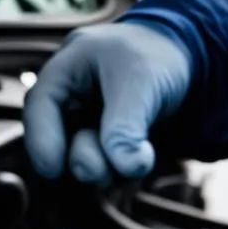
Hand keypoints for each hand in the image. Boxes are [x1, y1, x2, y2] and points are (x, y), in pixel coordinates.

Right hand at [23, 0, 227, 184]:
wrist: (188, 62)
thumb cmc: (157, 57)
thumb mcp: (141, 84)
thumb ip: (126, 127)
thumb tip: (124, 168)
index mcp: (68, 67)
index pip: (39, 106)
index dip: (41, 141)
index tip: (53, 171)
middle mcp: (70, 98)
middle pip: (57, 141)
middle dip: (84, 160)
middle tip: (106, 172)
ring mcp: (84, 122)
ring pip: (80, 159)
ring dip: (105, 168)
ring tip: (137, 154)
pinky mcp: (102, 142)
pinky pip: (102, 166)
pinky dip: (118, 168)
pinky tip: (137, 157)